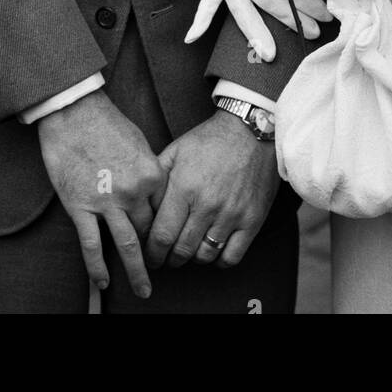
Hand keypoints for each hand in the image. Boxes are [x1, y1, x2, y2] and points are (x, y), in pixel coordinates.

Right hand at [37, 90, 165, 298]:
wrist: (73, 111)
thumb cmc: (106, 122)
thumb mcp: (140, 143)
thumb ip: (149, 171)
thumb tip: (154, 194)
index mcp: (151, 174)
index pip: (166, 212)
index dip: (167, 229)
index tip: (170, 244)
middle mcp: (133, 191)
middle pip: (149, 230)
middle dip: (155, 252)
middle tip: (161, 270)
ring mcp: (107, 201)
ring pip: (127, 245)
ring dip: (137, 272)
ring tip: (144, 291)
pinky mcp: (80, 206)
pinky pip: (92, 244)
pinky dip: (98, 267)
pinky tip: (104, 282)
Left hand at [144, 112, 277, 270]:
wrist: (250, 131)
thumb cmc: (210, 140)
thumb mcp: (176, 150)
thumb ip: (157, 178)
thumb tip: (140, 202)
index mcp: (184, 187)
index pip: (161, 235)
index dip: (152, 252)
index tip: (150, 256)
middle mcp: (207, 205)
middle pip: (181, 251)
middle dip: (169, 260)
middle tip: (165, 258)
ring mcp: (231, 214)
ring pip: (205, 256)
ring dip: (192, 259)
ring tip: (187, 252)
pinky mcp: (252, 220)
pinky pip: (232, 257)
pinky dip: (219, 261)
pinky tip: (212, 250)